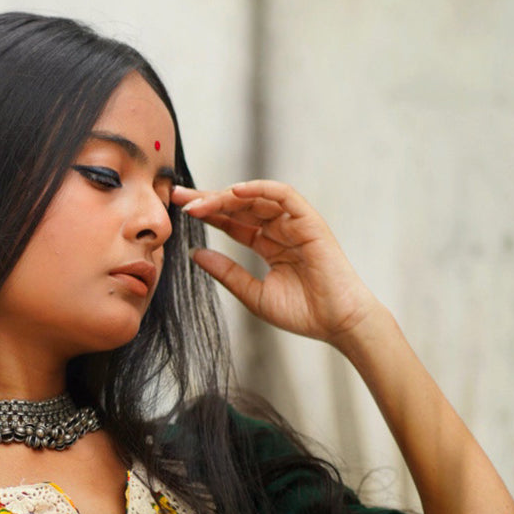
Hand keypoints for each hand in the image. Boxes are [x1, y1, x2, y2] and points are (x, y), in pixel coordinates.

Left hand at [172, 180, 380, 345]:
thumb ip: (227, 272)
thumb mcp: (253, 294)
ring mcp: (296, 223)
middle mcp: (281, 229)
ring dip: (226, 196)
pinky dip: (260, 189)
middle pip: (240, 206)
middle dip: (208, 199)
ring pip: (257, 198)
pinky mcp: (310, 222)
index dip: (207, 214)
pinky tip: (234, 192)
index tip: (178, 210)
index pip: (232, 222)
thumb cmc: (302, 313)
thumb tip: (195, 253)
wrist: (337, 323)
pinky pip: (284, 196)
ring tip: (198, 203)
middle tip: (177, 198)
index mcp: (268, 244)